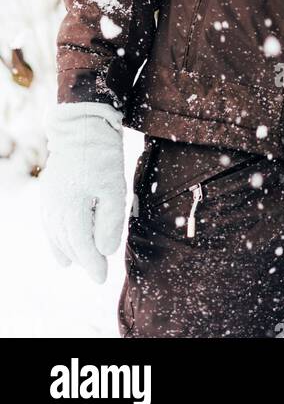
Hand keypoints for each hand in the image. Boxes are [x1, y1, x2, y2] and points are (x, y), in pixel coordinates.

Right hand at [39, 102, 126, 283]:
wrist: (82, 125)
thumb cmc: (102, 156)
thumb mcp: (115, 188)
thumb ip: (110, 222)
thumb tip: (104, 251)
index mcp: (72, 208)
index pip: (81, 245)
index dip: (92, 264)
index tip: (102, 278)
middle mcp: (55, 208)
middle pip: (68, 243)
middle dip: (83, 258)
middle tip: (98, 271)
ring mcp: (49, 199)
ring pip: (56, 235)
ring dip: (68, 251)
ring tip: (79, 263)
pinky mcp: (49, 191)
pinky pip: (50, 223)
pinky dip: (56, 239)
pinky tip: (61, 249)